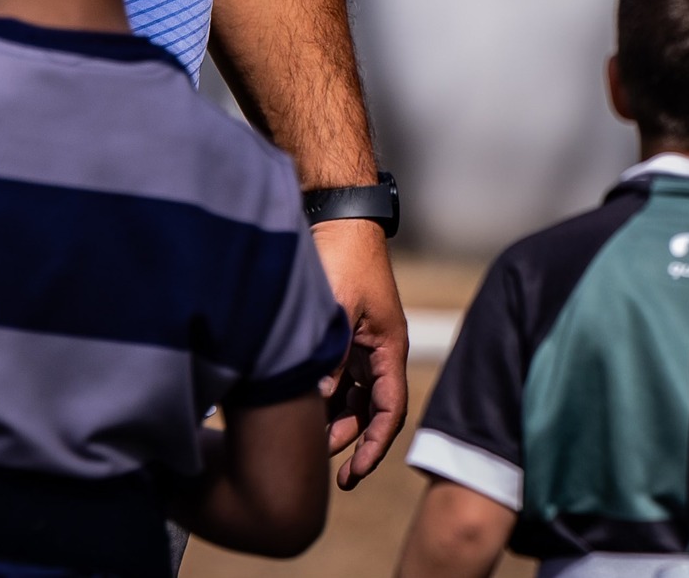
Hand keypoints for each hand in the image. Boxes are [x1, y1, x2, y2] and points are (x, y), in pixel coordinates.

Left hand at [312, 218, 408, 487]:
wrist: (338, 214)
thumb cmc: (342, 257)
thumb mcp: (338, 309)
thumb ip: (331, 355)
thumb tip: (317, 399)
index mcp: (389, 349)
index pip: (389, 413)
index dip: (374, 448)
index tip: (353, 474)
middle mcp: (379, 351)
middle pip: (368, 410)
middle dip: (347, 438)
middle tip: (320, 460)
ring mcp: (361, 341)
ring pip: (351, 394)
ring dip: (332, 416)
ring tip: (305, 435)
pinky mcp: (342, 330)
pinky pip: (337, 372)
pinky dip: (323, 390)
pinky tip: (300, 401)